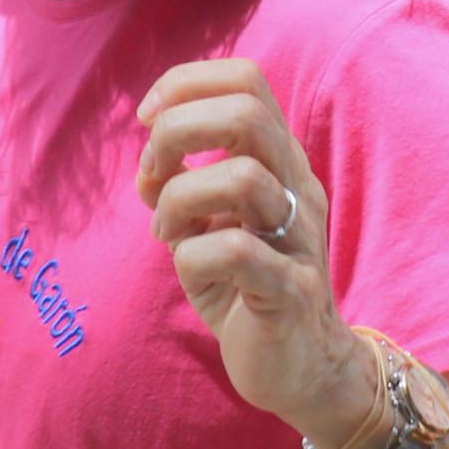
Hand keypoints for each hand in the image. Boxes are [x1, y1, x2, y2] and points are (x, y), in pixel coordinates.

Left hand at [135, 58, 373, 440]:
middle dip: (177, 130)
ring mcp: (300, 238)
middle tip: (152, 173)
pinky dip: (191, 255)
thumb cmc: (245, 286)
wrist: (301, 368)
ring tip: (165, 231)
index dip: (185, 85)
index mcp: (278, 161)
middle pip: (246, 113)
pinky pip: (235, 251)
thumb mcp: (205, 223)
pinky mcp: (291, 292)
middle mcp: (297, 188)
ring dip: (179, 197)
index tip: (147, 120)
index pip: (245, 80)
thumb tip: (148, 166)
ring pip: (243, 178)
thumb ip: (179, 185)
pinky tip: (188, 269)